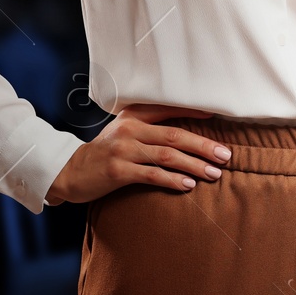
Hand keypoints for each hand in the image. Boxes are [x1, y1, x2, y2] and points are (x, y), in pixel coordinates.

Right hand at [43, 103, 232, 204]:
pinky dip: (173, 180)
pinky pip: (152, 175)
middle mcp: (129, 129)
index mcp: (133, 115)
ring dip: (194, 165)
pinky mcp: (117, 171)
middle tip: (226, 155)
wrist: (69, 170)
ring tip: (214, 173)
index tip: (219, 117)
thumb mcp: (124, 131)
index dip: (195, 112)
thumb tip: (189, 135)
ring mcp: (123, 150)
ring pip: (167, 156)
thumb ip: (150, 128)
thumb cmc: (104, 152)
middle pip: (175, 135)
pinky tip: (188, 185)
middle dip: (204, 145)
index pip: (170, 109)